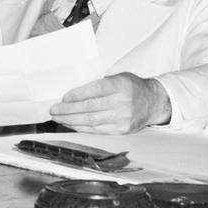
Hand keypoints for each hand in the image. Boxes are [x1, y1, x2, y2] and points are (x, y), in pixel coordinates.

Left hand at [49, 73, 170, 132]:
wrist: (153, 102)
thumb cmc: (132, 87)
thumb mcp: (119, 77)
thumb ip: (100, 83)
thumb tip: (74, 94)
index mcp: (120, 85)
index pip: (94, 90)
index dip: (77, 95)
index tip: (63, 98)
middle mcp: (122, 102)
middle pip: (90, 108)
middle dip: (68, 110)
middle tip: (54, 110)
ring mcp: (122, 118)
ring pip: (91, 121)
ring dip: (71, 120)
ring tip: (58, 118)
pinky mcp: (122, 130)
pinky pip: (97, 130)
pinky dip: (81, 128)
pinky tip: (71, 125)